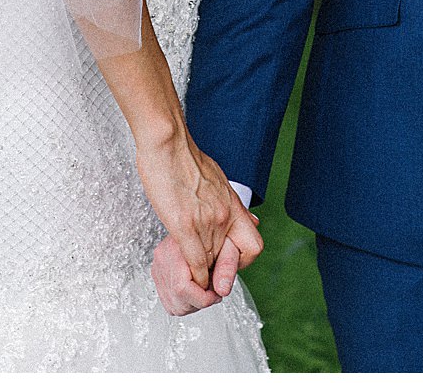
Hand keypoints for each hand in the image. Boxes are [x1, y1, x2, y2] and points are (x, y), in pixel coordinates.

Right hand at [135, 133, 263, 293]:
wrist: (168, 143)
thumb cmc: (184, 156)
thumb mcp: (216, 178)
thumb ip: (224, 200)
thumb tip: (233, 209)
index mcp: (232, 205)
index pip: (254, 246)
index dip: (242, 260)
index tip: (228, 262)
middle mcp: (224, 217)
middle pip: (231, 260)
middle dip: (221, 271)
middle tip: (212, 276)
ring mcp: (206, 222)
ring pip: (212, 265)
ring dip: (204, 275)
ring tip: (196, 279)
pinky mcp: (184, 225)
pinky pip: (195, 262)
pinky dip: (194, 274)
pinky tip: (188, 275)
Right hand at [151, 213, 258, 315]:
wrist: (195, 207)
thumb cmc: (214, 225)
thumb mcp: (227, 240)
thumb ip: (227, 263)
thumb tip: (222, 289)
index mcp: (178, 246)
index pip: (183, 287)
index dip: (204, 296)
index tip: (215, 292)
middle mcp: (164, 255)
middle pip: (178, 298)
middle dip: (199, 302)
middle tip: (212, 293)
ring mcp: (159, 263)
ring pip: (173, 303)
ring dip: (192, 304)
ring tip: (204, 291)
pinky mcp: (158, 270)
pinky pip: (169, 300)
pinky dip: (184, 303)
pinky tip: (195, 292)